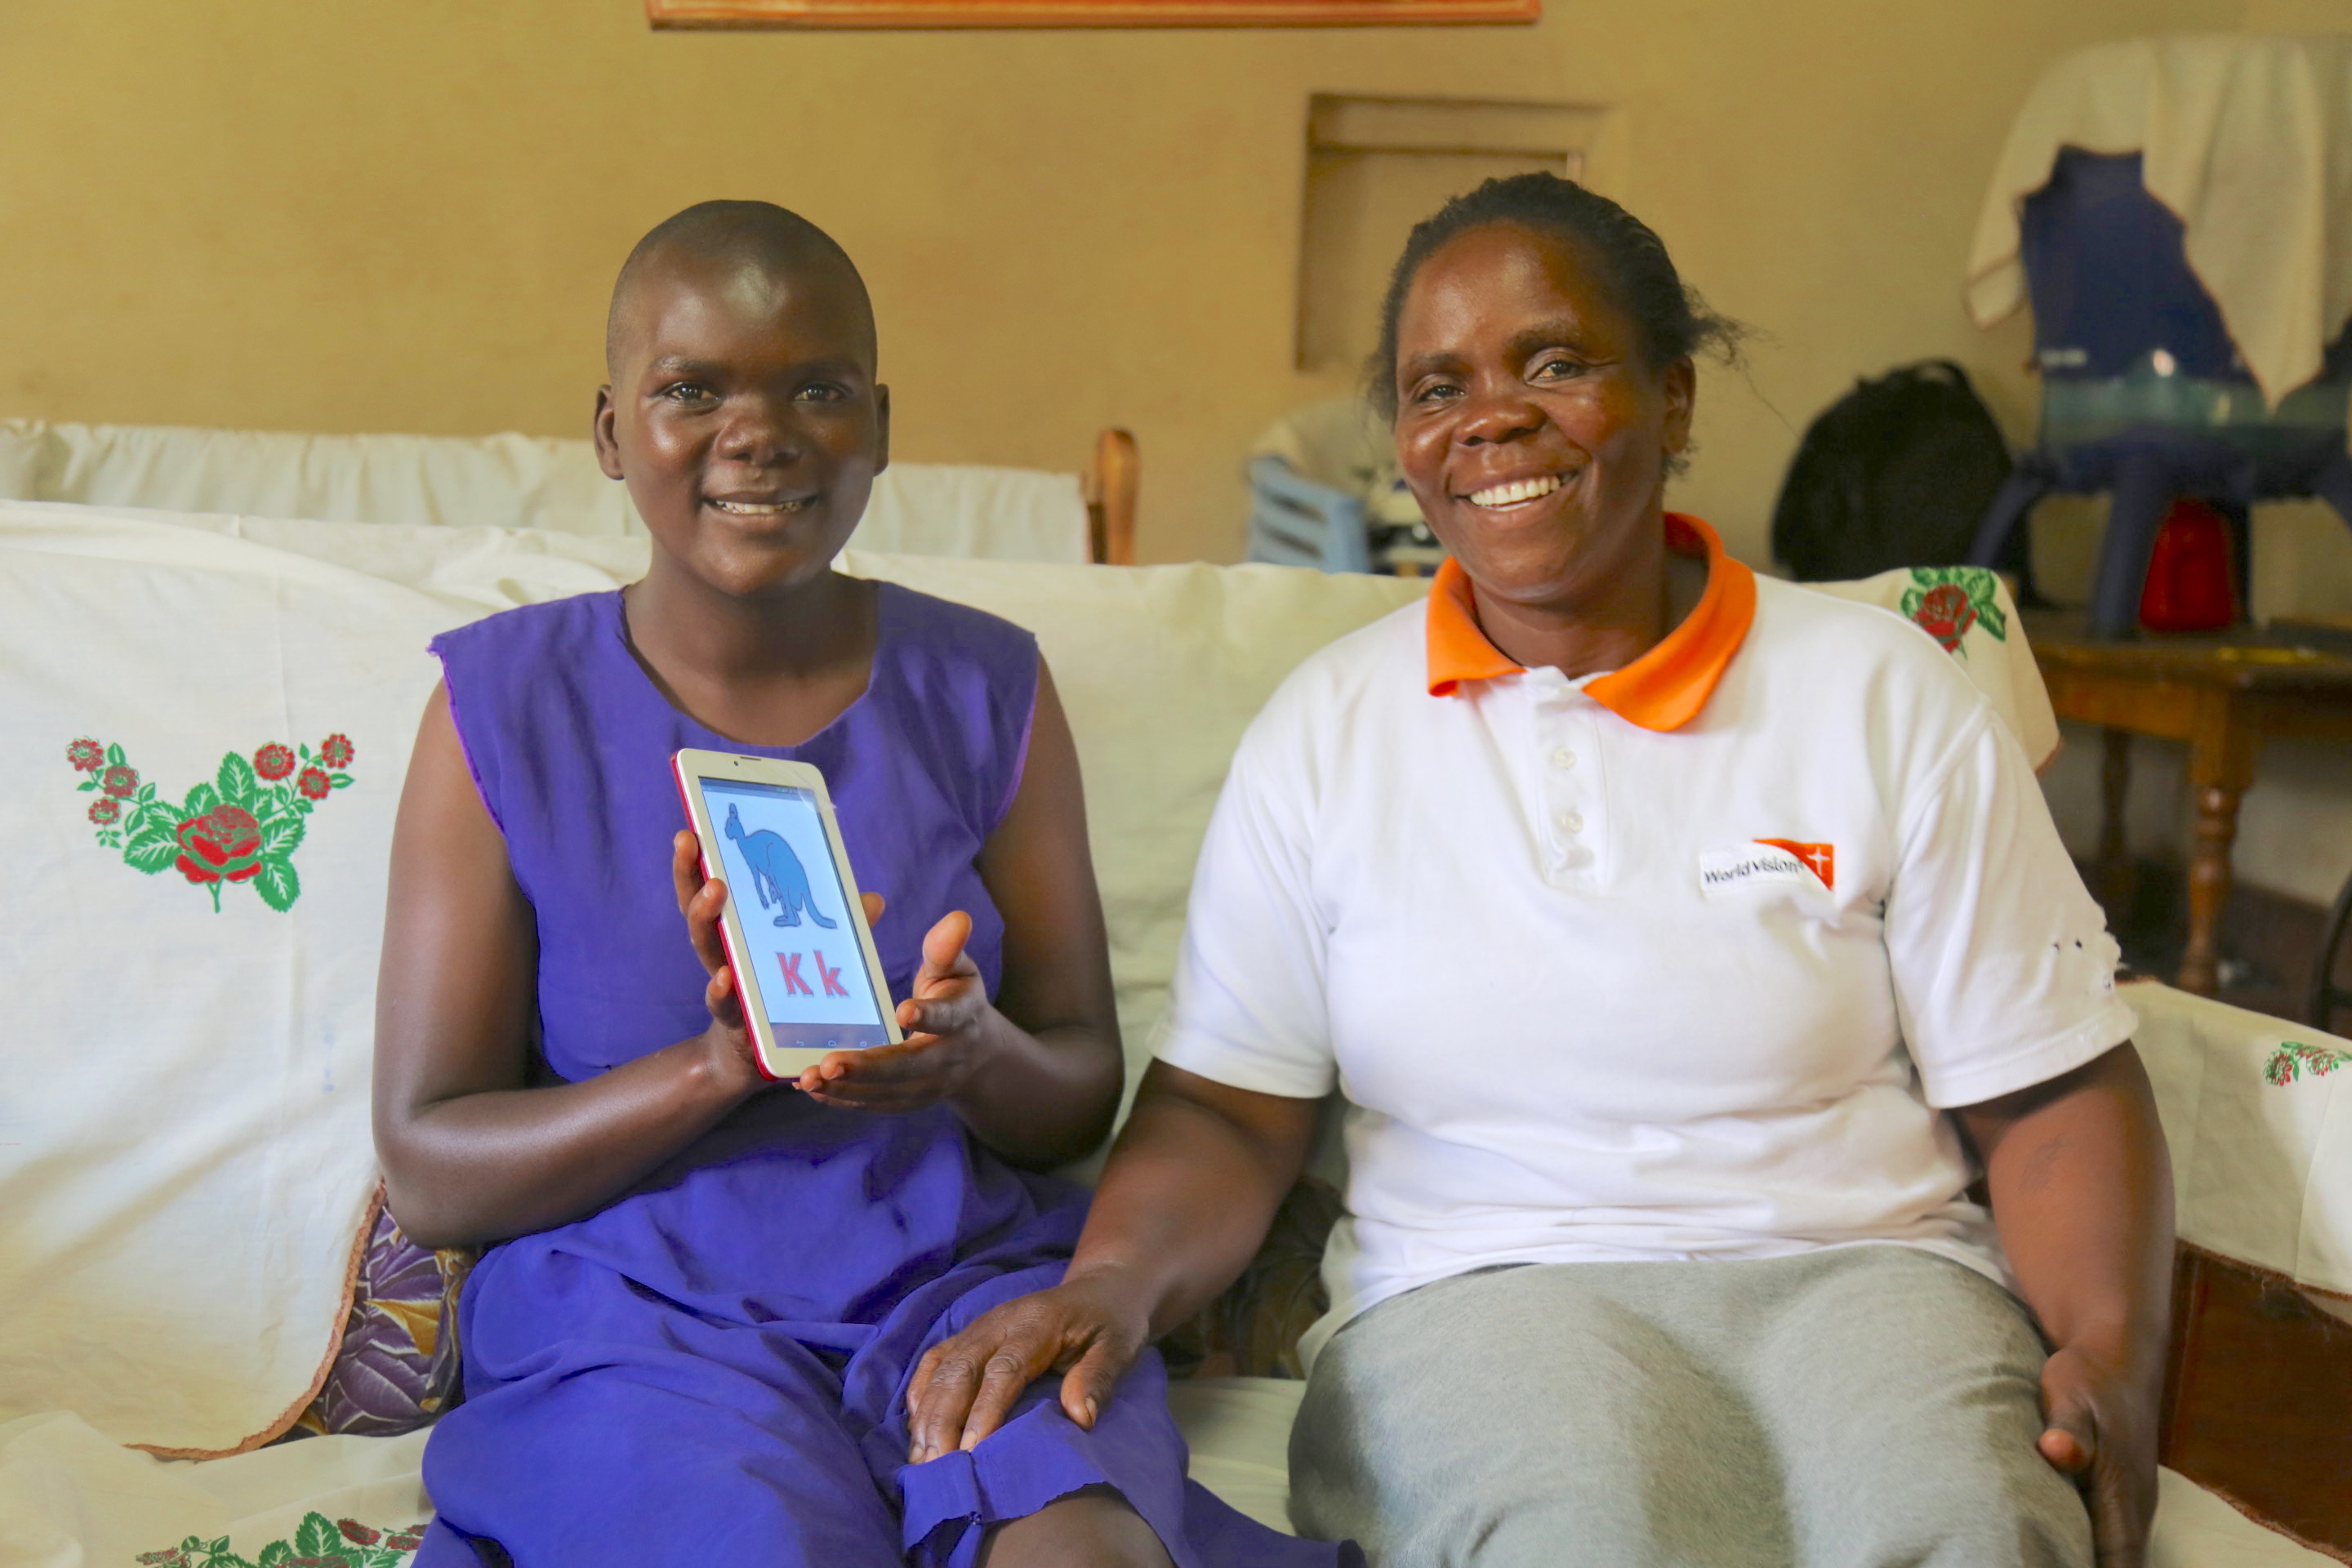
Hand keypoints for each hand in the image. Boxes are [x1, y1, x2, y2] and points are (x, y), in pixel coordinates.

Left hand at [796, 908, 995, 1111]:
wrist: (978, 1055)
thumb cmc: (958, 999)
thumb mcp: (958, 970)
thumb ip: (947, 949)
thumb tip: (956, 918)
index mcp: (962, 1018)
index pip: (947, 1018)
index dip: (928, 1015)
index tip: (903, 1011)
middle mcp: (947, 1058)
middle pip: (909, 1066)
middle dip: (869, 1067)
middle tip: (829, 1064)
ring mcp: (927, 1086)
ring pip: (887, 1091)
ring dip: (846, 1088)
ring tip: (809, 1079)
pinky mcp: (906, 1101)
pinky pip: (874, 1104)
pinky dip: (842, 1098)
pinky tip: (813, 1088)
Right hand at [904, 1270, 1152, 1462]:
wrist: (1102, 1288)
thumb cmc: (1112, 1323)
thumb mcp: (1119, 1346)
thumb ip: (1099, 1378)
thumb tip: (1082, 1418)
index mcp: (1037, 1325)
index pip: (1004, 1370)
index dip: (984, 1411)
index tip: (972, 1452)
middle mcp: (999, 1323)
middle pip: (961, 1370)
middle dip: (944, 1419)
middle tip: (937, 1465)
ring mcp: (980, 1327)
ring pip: (941, 1368)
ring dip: (927, 1413)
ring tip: (921, 1457)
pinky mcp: (970, 1335)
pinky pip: (936, 1360)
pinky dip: (921, 1392)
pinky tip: (916, 1427)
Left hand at [2036, 1331, 2159, 1567]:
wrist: (2119, 1354)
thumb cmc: (2089, 1376)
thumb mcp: (2070, 1395)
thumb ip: (2067, 1428)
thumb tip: (2058, 1451)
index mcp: (2123, 1494)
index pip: (2118, 1561)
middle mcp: (2135, 1509)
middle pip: (2121, 1565)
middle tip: (2034, 1564)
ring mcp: (2132, 1504)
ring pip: (2120, 1555)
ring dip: (2085, 1561)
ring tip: (2045, 1559)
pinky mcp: (2122, 1496)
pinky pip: (2114, 1541)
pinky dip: (2093, 1552)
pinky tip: (2061, 1553)